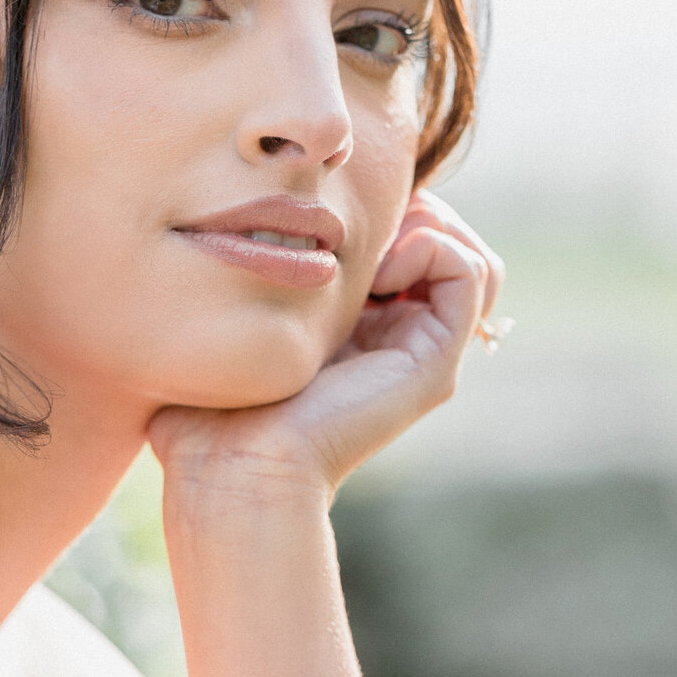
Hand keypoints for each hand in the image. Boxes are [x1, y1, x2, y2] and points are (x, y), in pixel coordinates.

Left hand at [149, 192, 503, 505]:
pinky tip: (378, 269)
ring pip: (464, 254)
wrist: (232, 470)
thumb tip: (228, 219)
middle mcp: (392, 339)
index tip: (315, 211)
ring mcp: (419, 352)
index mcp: (348, 329)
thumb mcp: (221, 321)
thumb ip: (239, 274)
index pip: (393, 242)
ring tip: (369, 246)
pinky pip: (471, 271)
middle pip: (436, 241)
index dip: (370, 208)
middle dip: (402, 206)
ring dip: (424, 223)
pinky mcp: (433, 362)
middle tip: (348, 219)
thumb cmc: (205, 409)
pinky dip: (432, 246)